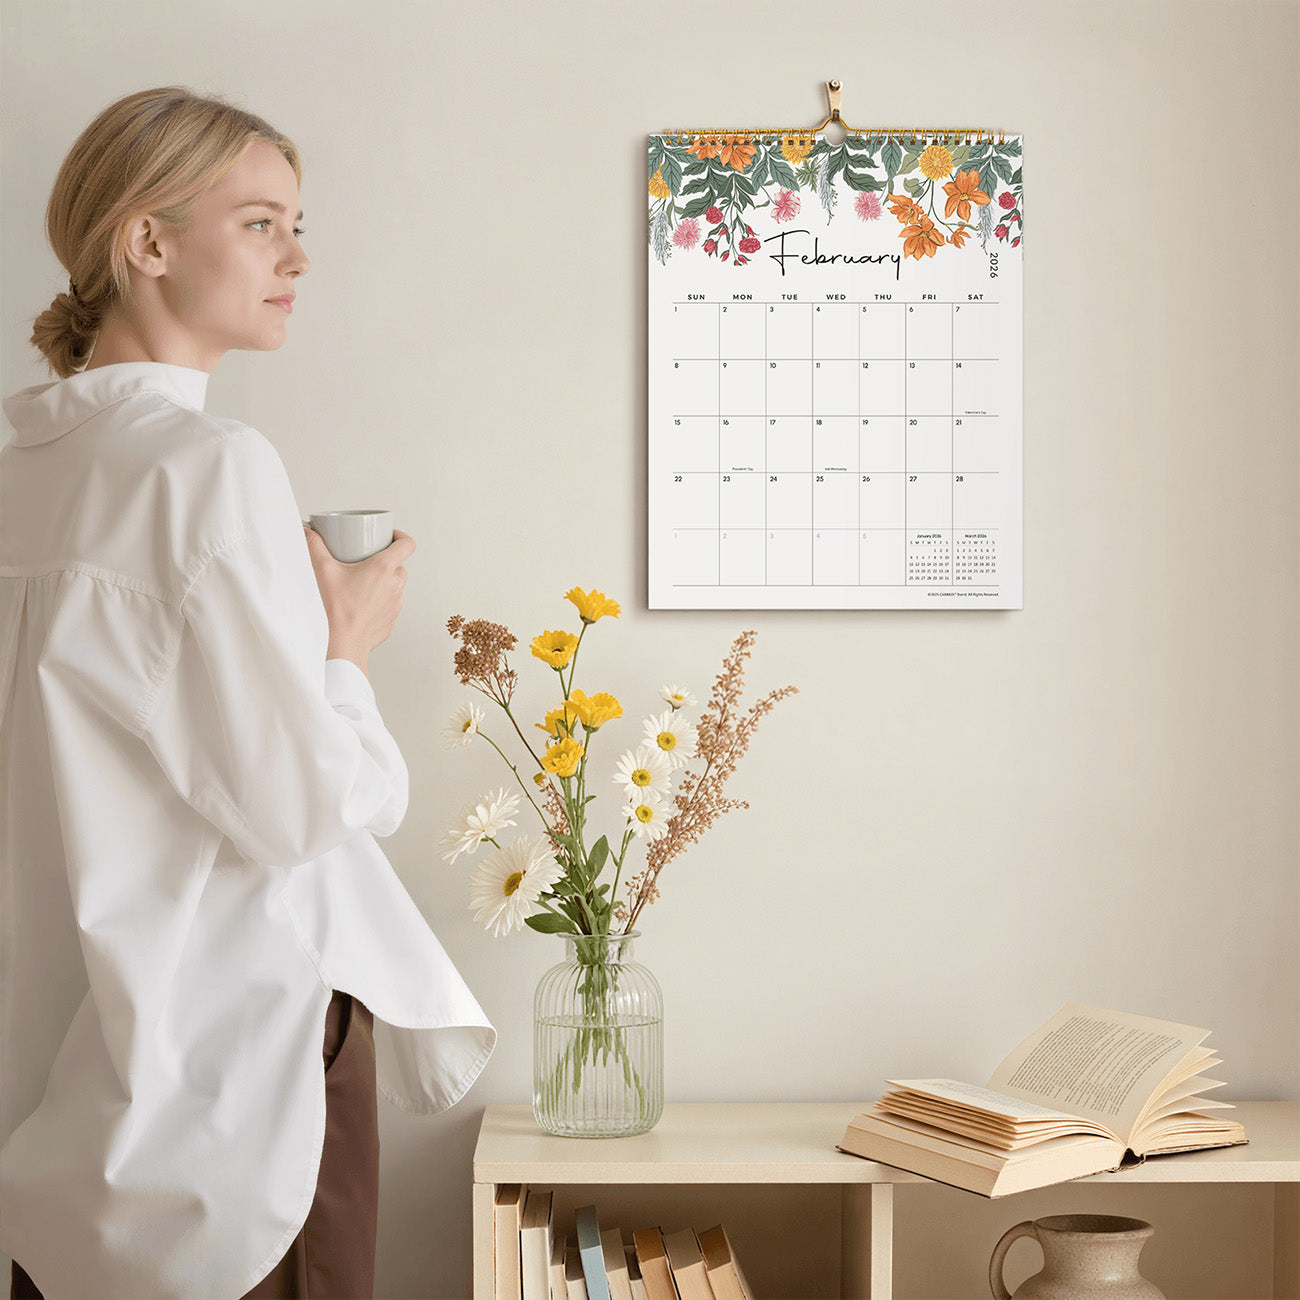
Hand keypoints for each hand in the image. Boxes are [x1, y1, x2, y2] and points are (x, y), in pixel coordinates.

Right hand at [303, 526, 415, 675]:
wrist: (344, 642)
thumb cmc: (337, 610)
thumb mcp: (323, 571)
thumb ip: (315, 546)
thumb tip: (309, 532)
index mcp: (384, 568)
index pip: (407, 544)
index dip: (400, 536)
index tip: (389, 536)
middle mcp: (395, 584)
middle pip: (399, 564)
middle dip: (386, 560)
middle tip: (368, 560)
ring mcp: (396, 603)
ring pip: (396, 584)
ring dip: (385, 580)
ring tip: (365, 581)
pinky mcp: (392, 618)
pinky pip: (391, 603)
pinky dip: (382, 599)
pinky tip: (365, 601)